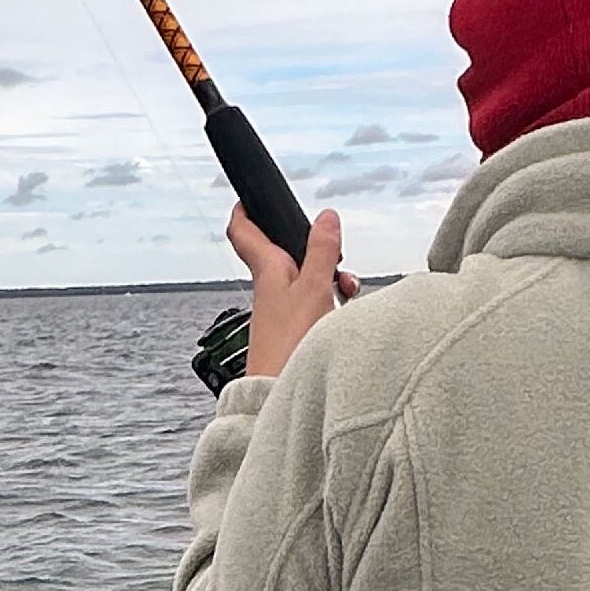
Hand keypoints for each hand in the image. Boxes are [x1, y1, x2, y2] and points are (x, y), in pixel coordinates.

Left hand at [225, 205, 358, 378]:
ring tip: (346, 291)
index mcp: (266, 270)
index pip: (243, 231)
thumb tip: (326, 216)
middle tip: (333, 250)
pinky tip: (340, 314)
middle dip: (310, 247)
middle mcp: (267, 288)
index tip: (250, 197)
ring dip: (325, 278)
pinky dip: (326, 301)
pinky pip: (308, 304)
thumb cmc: (291, 344)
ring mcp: (277, 311)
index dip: (244, 210)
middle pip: (283, 254)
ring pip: (301, 280)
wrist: (277, 393)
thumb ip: (322, 252)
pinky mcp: (288, 331)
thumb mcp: (315, 288)